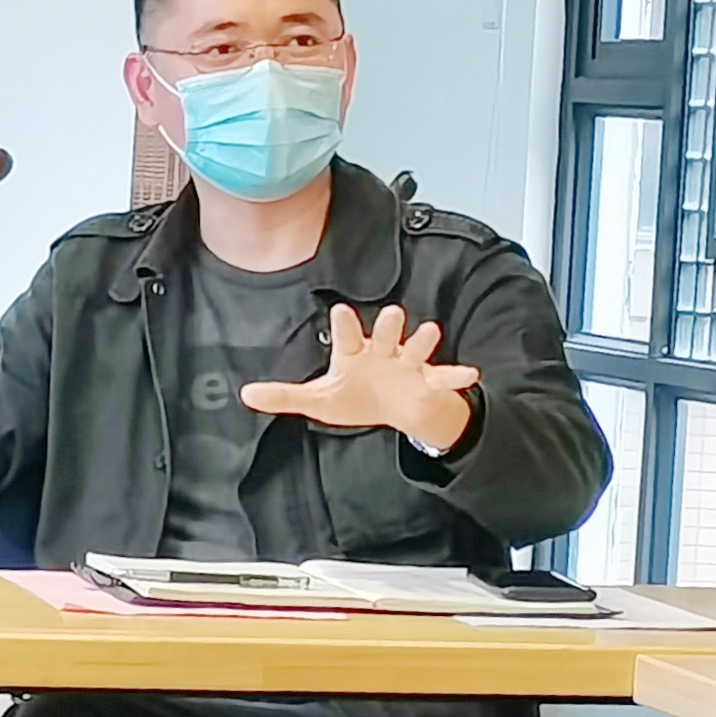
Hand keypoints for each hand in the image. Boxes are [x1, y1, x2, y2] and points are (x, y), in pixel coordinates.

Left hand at [243, 304, 479, 449]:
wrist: (395, 406)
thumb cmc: (354, 394)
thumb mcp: (319, 399)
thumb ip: (285, 395)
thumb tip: (247, 394)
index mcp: (355, 353)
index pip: (348, 335)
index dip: (345, 324)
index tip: (341, 310)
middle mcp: (382, 352)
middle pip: (386, 333)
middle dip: (389, 324)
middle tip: (392, 314)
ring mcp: (407, 365)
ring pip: (415, 348)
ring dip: (422, 340)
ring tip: (429, 332)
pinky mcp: (427, 381)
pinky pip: (444, 378)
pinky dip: (455, 377)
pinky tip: (468, 374)